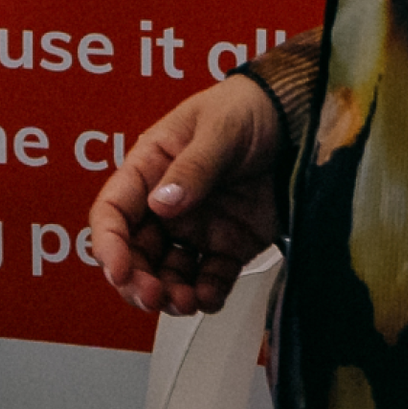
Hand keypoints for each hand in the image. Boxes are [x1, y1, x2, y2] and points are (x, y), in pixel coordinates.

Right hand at [88, 76, 283, 317]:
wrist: (298, 119)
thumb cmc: (247, 107)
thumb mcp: (218, 128)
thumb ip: (193, 167)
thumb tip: (163, 204)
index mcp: (151, 167)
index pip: (114, 210)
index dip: (108, 243)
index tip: (118, 269)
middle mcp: (168, 203)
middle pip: (136, 253)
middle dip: (138, 281)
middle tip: (154, 295)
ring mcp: (198, 227)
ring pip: (169, 274)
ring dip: (170, 295)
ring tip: (185, 301)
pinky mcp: (229, 244)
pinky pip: (210, 279)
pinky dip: (206, 295)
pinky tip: (208, 295)